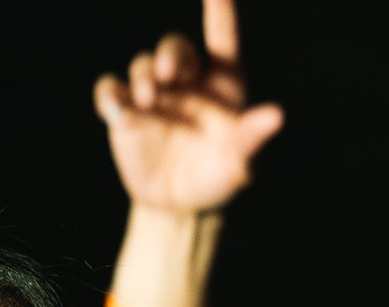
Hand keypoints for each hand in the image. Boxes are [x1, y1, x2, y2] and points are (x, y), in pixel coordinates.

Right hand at [93, 0, 284, 214]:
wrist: (180, 204)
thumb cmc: (217, 177)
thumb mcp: (237, 162)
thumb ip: (251, 137)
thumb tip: (277, 115)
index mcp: (221, 87)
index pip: (222, 40)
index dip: (221, 11)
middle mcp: (187, 83)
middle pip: (175, 49)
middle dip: (170, 54)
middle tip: (167, 72)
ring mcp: (154, 94)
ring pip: (142, 66)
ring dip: (144, 77)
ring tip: (150, 100)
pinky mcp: (125, 112)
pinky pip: (112, 91)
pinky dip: (111, 96)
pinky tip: (116, 109)